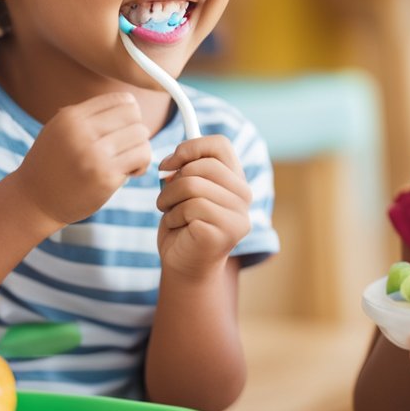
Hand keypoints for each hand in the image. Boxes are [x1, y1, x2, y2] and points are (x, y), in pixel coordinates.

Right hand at [13, 92, 151, 227]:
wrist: (34, 201)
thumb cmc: (53, 164)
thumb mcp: (61, 130)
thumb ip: (89, 115)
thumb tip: (132, 103)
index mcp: (71, 117)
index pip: (121, 100)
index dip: (129, 115)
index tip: (121, 131)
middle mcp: (81, 132)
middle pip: (134, 116)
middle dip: (135, 131)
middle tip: (124, 148)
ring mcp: (94, 155)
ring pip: (141, 136)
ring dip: (139, 149)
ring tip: (125, 161)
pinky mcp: (105, 177)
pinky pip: (141, 157)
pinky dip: (140, 165)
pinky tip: (128, 173)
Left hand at [156, 135, 251, 279]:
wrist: (184, 265)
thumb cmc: (183, 225)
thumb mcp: (183, 189)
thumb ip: (185, 170)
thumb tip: (172, 161)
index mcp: (236, 180)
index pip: (220, 145)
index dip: (191, 147)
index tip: (170, 162)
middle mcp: (244, 196)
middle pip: (203, 165)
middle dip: (173, 180)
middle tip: (165, 197)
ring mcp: (238, 215)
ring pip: (192, 186)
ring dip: (169, 200)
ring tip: (170, 213)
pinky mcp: (226, 232)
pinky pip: (190, 208)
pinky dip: (173, 217)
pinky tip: (179, 228)